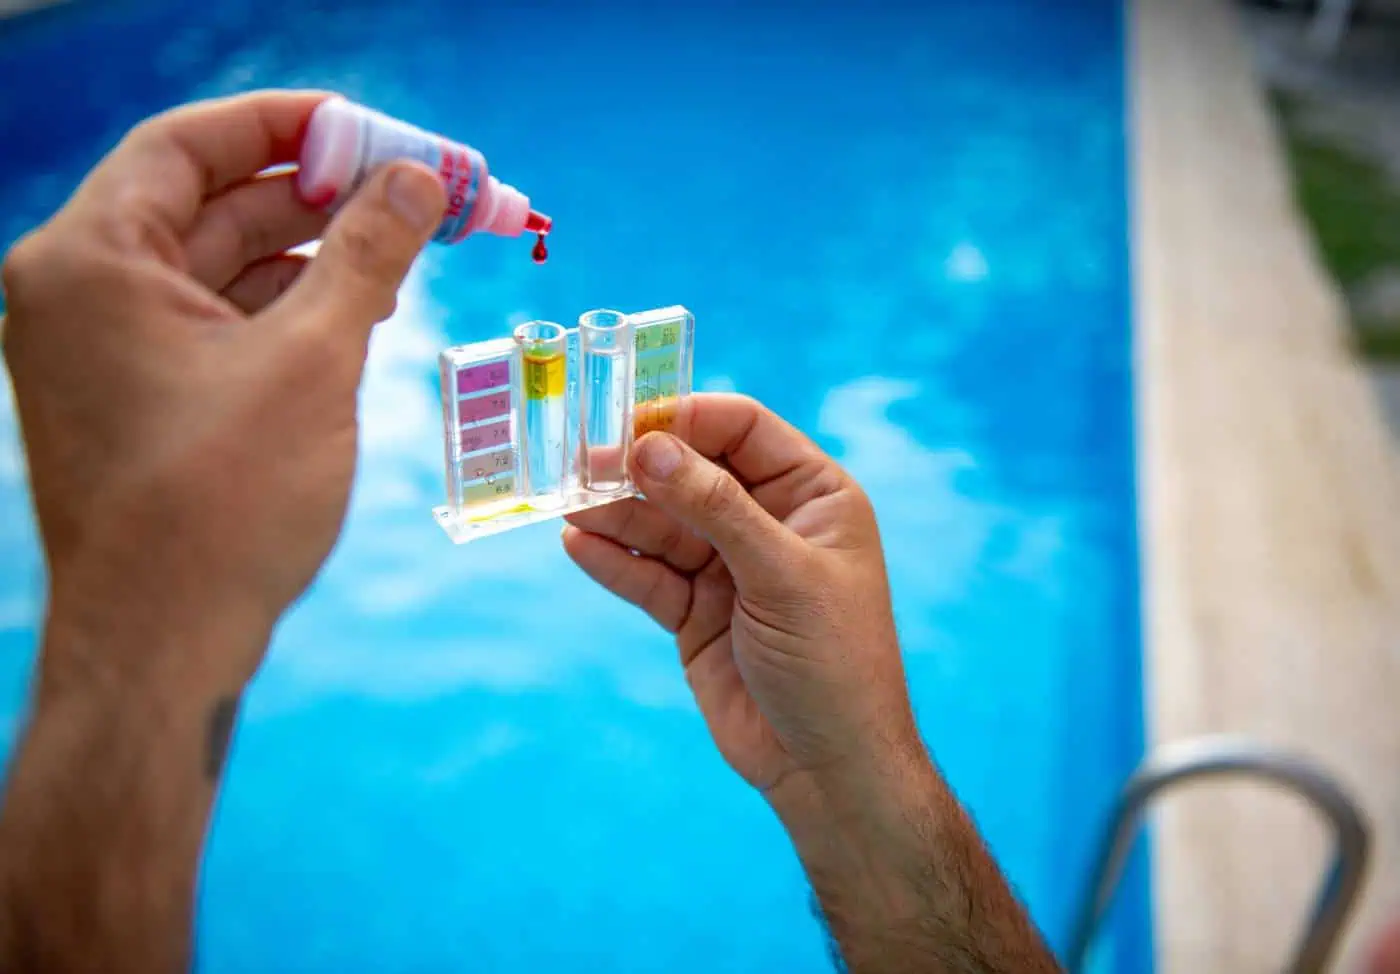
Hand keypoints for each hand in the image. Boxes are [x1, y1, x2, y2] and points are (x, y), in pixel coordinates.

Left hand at [0, 90, 446, 691]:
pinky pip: (215, 320)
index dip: (290, 124)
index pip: (190, 145)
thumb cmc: (220, 509)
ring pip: (220, 265)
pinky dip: (285, 306)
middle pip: (210, 201)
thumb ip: (368, 253)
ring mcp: (104, 349)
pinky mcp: (136, 396)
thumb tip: (419, 179)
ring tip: (404, 248)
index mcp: (92, 261)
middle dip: (319, 191)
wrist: (161, 649)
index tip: (375, 127)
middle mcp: (80, 292)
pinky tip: (358, 306)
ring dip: (312, 250)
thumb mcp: (312, 361)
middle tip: (416, 188)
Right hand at [563, 393, 922, 801]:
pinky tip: (579, 545)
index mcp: (813, 495)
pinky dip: (616, 561)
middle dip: (640, 469)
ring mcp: (729, 569)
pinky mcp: (696, 614)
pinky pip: (650, 576)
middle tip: (581, 465)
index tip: (631, 422)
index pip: (743, 430)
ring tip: (569, 506)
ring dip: (617, 515)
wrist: (828, 768)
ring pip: (663, 525)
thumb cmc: (834, 663)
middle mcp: (770, 522)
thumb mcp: (781, 575)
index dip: (688, 419)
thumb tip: (650, 448)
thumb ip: (715, 508)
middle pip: (692, 474)